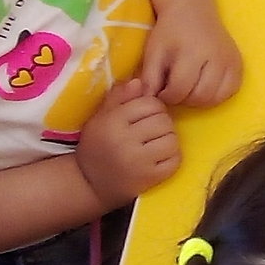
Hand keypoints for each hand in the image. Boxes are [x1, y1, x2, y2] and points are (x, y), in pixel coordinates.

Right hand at [74, 77, 180, 209]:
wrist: (89, 183)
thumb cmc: (97, 146)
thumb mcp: (101, 117)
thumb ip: (119, 97)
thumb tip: (139, 81)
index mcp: (112, 122)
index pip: (150, 104)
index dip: (152, 108)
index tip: (145, 117)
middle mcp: (124, 140)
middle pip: (163, 121)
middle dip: (161, 123)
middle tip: (150, 132)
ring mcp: (138, 161)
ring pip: (172, 139)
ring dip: (167, 140)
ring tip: (154, 144)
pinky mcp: (149, 178)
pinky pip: (175, 160)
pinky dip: (171, 158)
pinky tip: (158, 158)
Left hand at [141, 1, 241, 108]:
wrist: (193, 8)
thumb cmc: (170, 31)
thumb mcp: (154, 51)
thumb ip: (149, 78)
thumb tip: (149, 101)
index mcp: (193, 52)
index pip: (180, 89)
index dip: (167, 96)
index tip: (160, 91)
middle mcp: (217, 58)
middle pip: (201, 97)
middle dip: (184, 99)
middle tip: (174, 90)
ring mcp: (231, 61)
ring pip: (217, 98)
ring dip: (200, 100)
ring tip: (189, 89)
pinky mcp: (239, 64)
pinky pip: (230, 91)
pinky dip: (217, 95)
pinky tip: (205, 86)